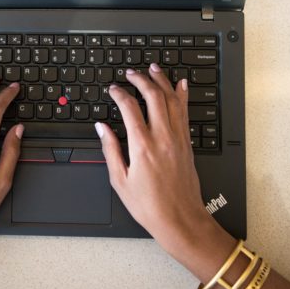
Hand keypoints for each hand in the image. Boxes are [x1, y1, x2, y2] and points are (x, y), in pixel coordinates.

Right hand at [96, 63, 234, 276]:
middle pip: (153, 97)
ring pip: (172, 100)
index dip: (120, 94)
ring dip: (162, 80)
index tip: (113, 89)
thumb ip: (110, 149)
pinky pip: (185, 112)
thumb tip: (102, 128)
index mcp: (142, 146)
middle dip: (141, 79)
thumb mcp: (120, 180)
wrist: (180, 219)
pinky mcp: (187, 143)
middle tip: (131, 72)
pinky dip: (182, 95)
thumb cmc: (149, 205)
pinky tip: (181, 85)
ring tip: (153, 68)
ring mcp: (177, 139)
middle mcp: (162, 138)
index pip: (130, 108)